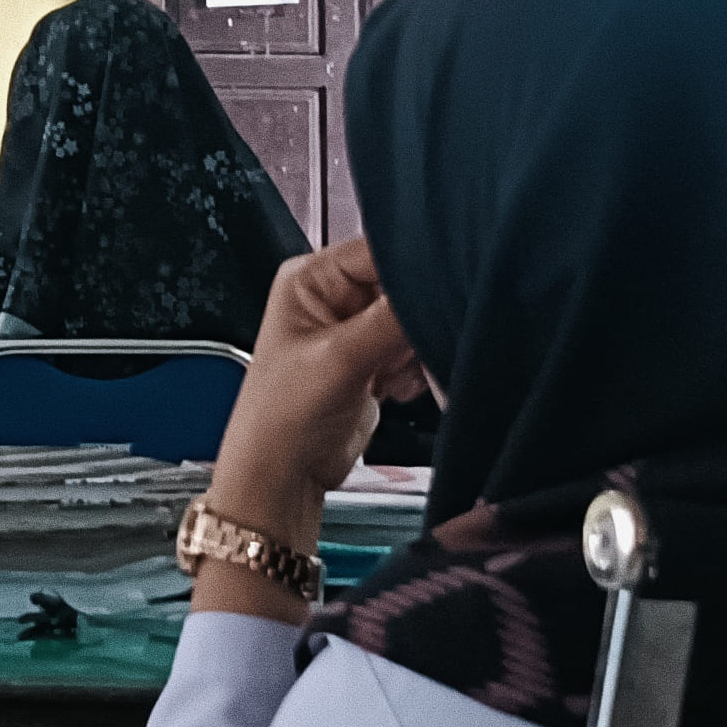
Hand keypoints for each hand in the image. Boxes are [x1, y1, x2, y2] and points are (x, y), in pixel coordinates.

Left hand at [216, 239, 423, 535]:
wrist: (284, 476)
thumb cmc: (282, 416)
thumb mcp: (340, 359)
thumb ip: (391, 320)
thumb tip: (438, 285)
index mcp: (311, 277)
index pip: (379, 251)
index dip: (415, 271)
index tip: (443, 294)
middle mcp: (334, 296)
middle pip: (403, 286)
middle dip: (416, 320)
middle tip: (407, 349)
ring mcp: (356, 329)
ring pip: (416, 321)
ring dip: (416, 351)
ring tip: (391, 377)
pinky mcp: (375, 360)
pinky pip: (417, 351)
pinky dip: (417, 370)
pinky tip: (393, 389)